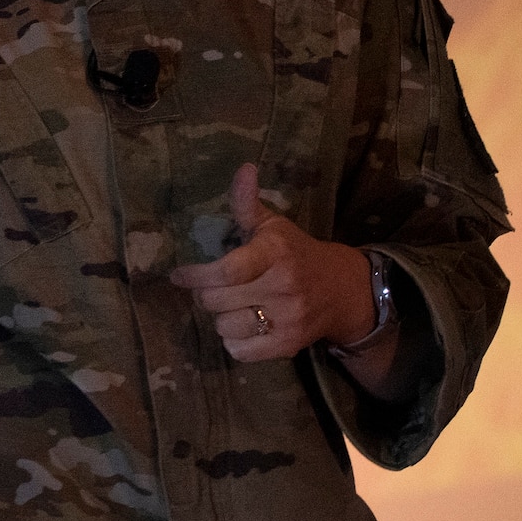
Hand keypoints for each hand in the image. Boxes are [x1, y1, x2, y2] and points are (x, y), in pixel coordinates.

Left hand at [169, 163, 376, 362]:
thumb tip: (243, 168)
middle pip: (216, 301)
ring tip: (233, 306)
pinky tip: (245, 326)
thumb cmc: (295, 253)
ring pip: (225, 327)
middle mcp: (283, 286)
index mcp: (275, 253)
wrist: (342, 290)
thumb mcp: (272, 225)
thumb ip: (248, 202)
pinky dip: (235, 342)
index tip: (179, 276)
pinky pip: (241, 352)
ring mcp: (289, 318)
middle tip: (213, 289)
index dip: (195, 276)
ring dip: (221, 318)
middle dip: (206, 295)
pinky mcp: (290, 345)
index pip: (226, 271)